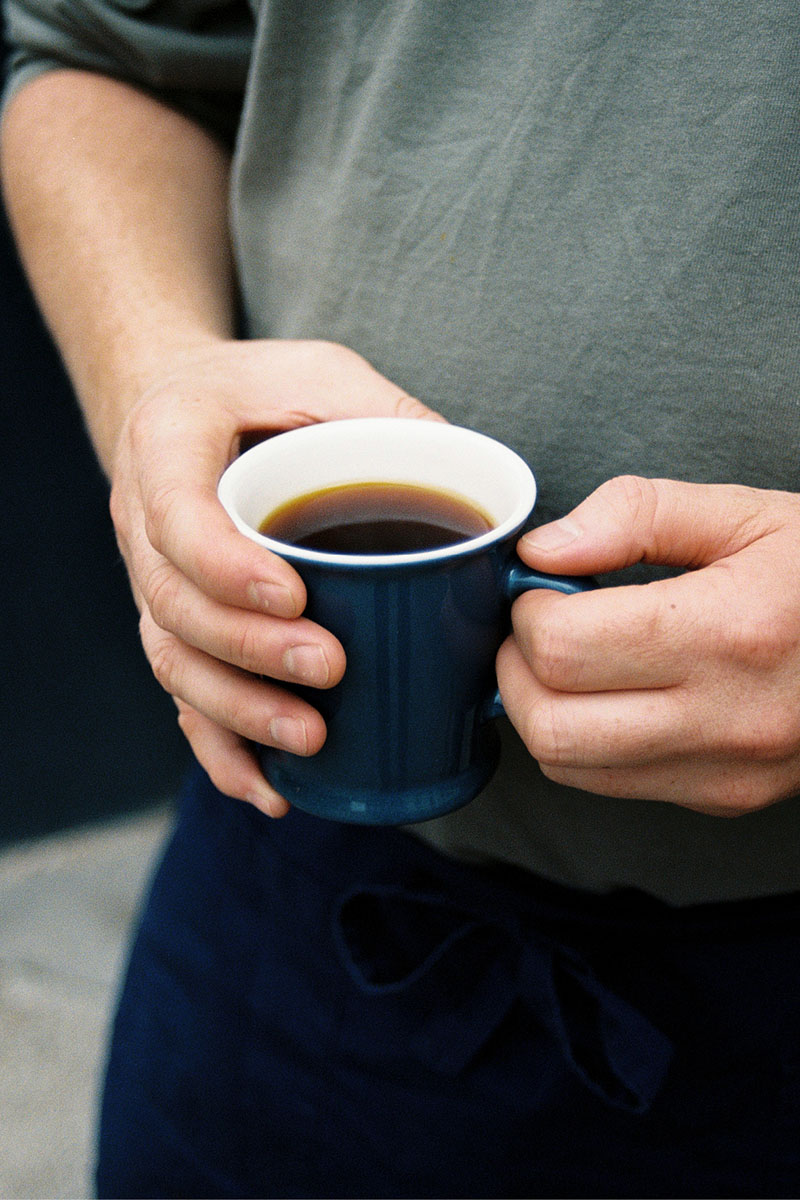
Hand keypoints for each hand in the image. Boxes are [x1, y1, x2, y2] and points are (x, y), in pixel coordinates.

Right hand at [109, 337, 442, 815]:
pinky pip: (181, 696)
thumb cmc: (259, 387)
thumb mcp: (322, 371)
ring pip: (175, 661)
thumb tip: (482, 490)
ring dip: (238, 711)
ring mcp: (152, 581)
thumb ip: (387, 413)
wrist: (187, 406)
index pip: (177, 515)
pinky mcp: (176, 625)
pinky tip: (271, 790)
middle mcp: (143, 521)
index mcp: (166, 445)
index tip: (296, 596)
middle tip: (329, 669)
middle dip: (251, 651)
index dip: (227, 566)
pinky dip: (222, 750)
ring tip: (310, 739)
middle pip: (176, 606)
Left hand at [496, 476, 799, 815]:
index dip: (528, 611)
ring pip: (566, 765)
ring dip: (539, 710)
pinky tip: (607, 695)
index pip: (564, 648)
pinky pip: (607, 783)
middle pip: (551, 725)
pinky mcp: (723, 796)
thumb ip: (636, 513)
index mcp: (729, 632)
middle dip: (517, 668)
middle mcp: (727, 718)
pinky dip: (581, 741)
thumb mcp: (745, 512)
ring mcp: (725, 770)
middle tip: (538, 626)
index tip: (544, 585)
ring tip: (570, 659)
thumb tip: (544, 549)